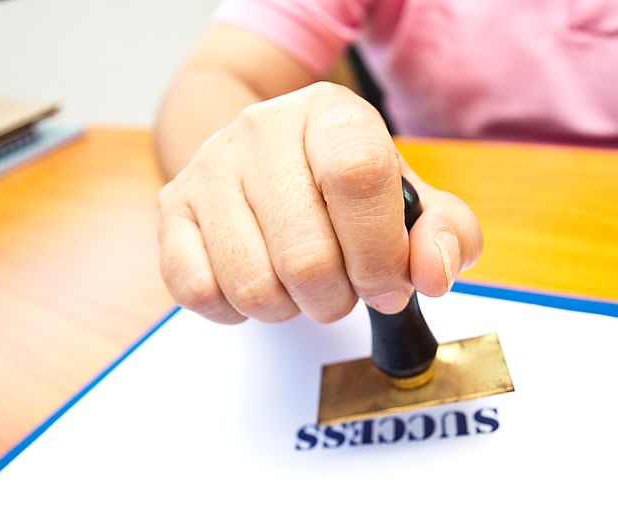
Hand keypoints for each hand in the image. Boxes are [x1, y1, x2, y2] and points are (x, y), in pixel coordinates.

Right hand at [157, 81, 481, 323]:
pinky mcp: (172, 210)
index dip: (379, 251)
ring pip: (253, 287)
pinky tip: (258, 281)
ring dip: (289, 309)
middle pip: (306, 256)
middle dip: (337, 298)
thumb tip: (433, 273)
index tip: (388, 283)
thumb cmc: (342, 186)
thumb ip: (445, 234)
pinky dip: (236, 310)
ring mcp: (208, 170)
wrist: (261, 156)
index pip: (357, 178)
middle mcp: (261, 131)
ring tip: (300, 284)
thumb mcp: (408, 198)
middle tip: (344, 286)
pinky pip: (199, 291)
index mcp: (330, 115)